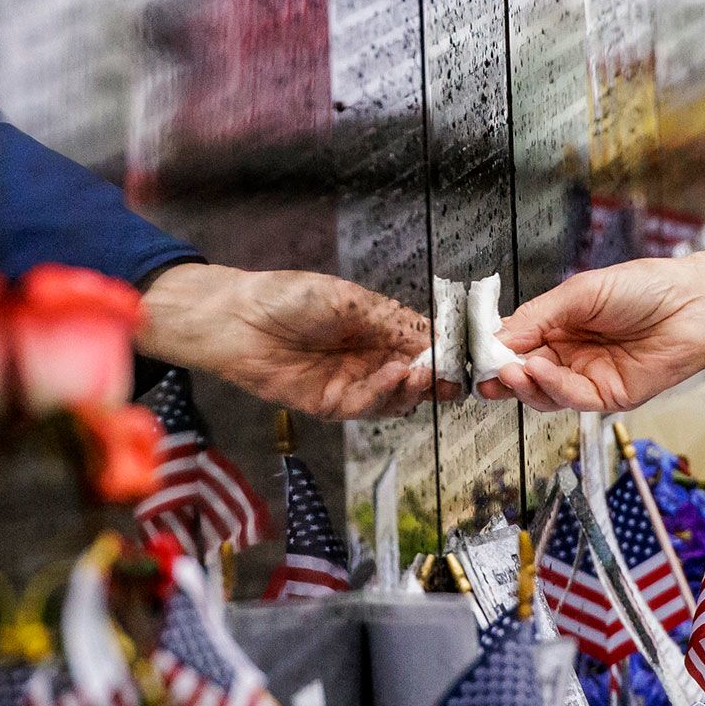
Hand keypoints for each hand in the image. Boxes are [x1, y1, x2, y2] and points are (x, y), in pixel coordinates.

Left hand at [139, 263, 434, 417]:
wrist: (236, 320)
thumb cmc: (288, 298)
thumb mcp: (350, 300)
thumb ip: (392, 320)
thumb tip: (434, 337)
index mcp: (378, 327)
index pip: (423, 343)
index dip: (446, 351)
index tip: (468, 354)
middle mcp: (369, 358)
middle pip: (417, 377)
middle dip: (438, 377)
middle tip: (451, 373)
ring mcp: (352, 383)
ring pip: (398, 398)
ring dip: (413, 388)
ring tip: (420, 372)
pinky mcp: (331, 405)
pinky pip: (367, 406)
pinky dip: (384, 393)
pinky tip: (392, 375)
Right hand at [475, 245, 704, 412]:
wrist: (694, 304)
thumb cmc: (646, 288)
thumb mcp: (580, 293)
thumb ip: (538, 316)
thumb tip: (497, 336)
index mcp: (559, 325)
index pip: (516, 342)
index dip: (492, 348)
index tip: (470, 351)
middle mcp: (570, 354)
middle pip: (523, 373)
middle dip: (499, 375)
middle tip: (481, 372)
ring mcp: (588, 378)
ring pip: (542, 393)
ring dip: (522, 384)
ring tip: (509, 370)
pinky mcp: (608, 398)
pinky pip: (571, 399)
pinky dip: (550, 388)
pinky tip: (540, 371)